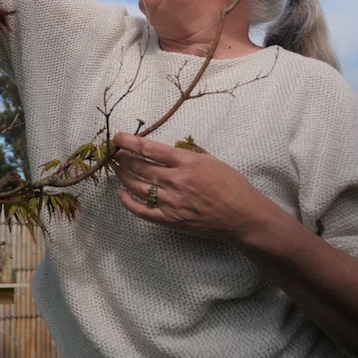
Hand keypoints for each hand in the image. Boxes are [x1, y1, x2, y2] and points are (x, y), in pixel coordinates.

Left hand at [113, 132, 270, 244]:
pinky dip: (127, 201)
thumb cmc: (231, 185)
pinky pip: (141, 211)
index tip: (118, 138)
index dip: (129, 142)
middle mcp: (176, 181)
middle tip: (115, 153)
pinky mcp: (170, 220)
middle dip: (123, 158)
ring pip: (137, 186)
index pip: (150, 148)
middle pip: (139, 167)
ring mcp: (171, 202)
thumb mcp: (210, 159)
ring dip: (122, 176)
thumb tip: (163, 149)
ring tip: (117, 169)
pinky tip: (120, 193)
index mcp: (187, 162)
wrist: (242, 216)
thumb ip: (186, 153)